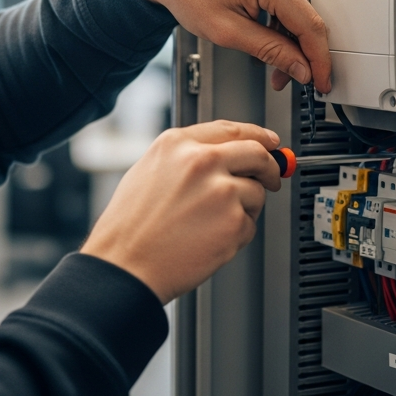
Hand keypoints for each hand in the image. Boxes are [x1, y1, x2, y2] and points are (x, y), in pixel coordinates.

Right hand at [80, 121, 280, 302]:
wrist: (125, 266)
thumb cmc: (130, 227)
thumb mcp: (148, 172)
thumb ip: (188, 157)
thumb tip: (227, 156)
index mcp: (178, 144)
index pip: (232, 129)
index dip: (258, 135)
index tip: (270, 141)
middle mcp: (202, 161)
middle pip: (257, 154)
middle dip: (269, 168)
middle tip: (271, 179)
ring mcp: (221, 191)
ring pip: (256, 193)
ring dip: (244, 208)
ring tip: (209, 224)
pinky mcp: (233, 222)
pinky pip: (249, 224)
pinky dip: (236, 235)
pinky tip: (208, 240)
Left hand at [131, 0, 331, 92]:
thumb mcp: (227, 31)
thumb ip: (270, 51)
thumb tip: (300, 68)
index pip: (311, 28)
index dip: (319, 62)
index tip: (321, 83)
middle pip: (307, 20)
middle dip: (299, 55)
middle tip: (284, 79)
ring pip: (298, 12)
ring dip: (288, 41)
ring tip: (265, 61)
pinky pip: (288, 0)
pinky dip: (280, 23)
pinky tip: (264, 37)